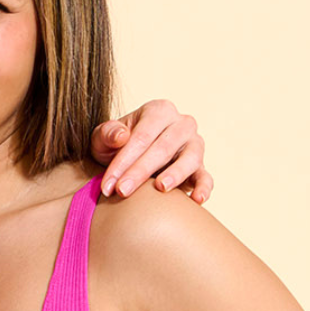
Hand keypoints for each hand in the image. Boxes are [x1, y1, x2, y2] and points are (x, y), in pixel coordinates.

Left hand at [92, 100, 212, 202]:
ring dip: (175, 174)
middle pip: (163, 148)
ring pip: (189, 158)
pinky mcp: (201, 167)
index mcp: (159, 111)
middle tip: (122, 191)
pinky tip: (196, 199)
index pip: (142, 136)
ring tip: (161, 188)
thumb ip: (107, 134)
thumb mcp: (103, 138)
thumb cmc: (115, 147)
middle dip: (140, 171)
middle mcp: (182, 124)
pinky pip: (206, 177)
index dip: (124, 160)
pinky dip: (203, 188)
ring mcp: (195, 144)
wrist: (131, 161)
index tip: (108, 184)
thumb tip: (121, 136)